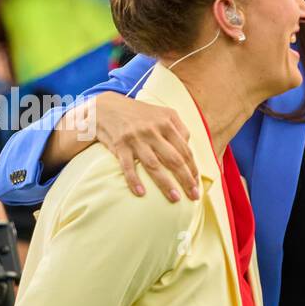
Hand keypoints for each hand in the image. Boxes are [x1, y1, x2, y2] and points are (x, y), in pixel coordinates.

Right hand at [48, 91, 200, 201]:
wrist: (107, 107)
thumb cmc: (140, 114)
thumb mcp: (163, 114)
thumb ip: (179, 128)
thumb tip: (189, 147)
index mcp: (167, 123)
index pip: (185, 150)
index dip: (193, 169)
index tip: (197, 184)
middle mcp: (153, 130)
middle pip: (174, 159)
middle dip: (186, 179)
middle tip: (194, 196)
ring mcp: (136, 138)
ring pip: (154, 165)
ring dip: (165, 184)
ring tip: (175, 198)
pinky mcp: (120, 145)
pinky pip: (128, 166)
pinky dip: (134, 180)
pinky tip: (141, 193)